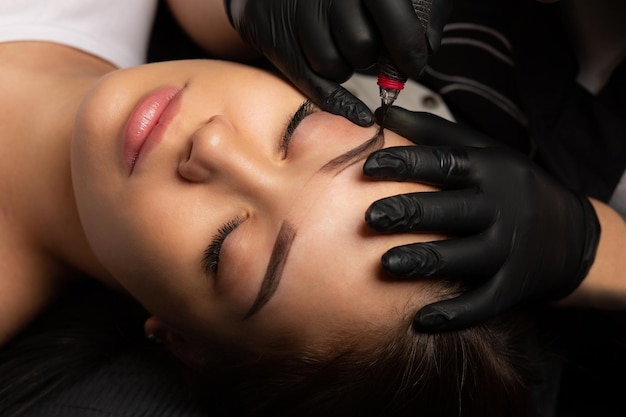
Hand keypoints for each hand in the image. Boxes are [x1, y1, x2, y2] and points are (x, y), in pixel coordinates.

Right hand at [223, 0, 453, 125]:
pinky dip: (338, 101)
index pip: (392, 14)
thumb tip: (427, 46)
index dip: (408, 46)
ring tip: (342, 49)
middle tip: (370, 47)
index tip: (415, 63)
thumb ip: (420, 8)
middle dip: (371, 56)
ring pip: (333, 66)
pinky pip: (311, 82)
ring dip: (346, 68)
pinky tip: (358, 112)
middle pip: (359, 46)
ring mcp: (297, 14)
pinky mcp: (274, 36)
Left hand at [363, 108, 601, 331]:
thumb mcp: (484, 151)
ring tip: (387, 265)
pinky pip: (482, 303)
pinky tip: (420, 321)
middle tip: (371, 219)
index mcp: (491, 170)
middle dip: (409, 214)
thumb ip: (434, 133)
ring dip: (424, 261)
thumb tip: (382, 112)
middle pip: (450, 211)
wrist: (571, 234)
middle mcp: (501, 207)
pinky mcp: (513, 286)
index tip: (369, 167)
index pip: (445, 163)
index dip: (406, 164)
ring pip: (462, 257)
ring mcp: (509, 249)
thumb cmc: (512, 186)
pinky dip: (453, 314)